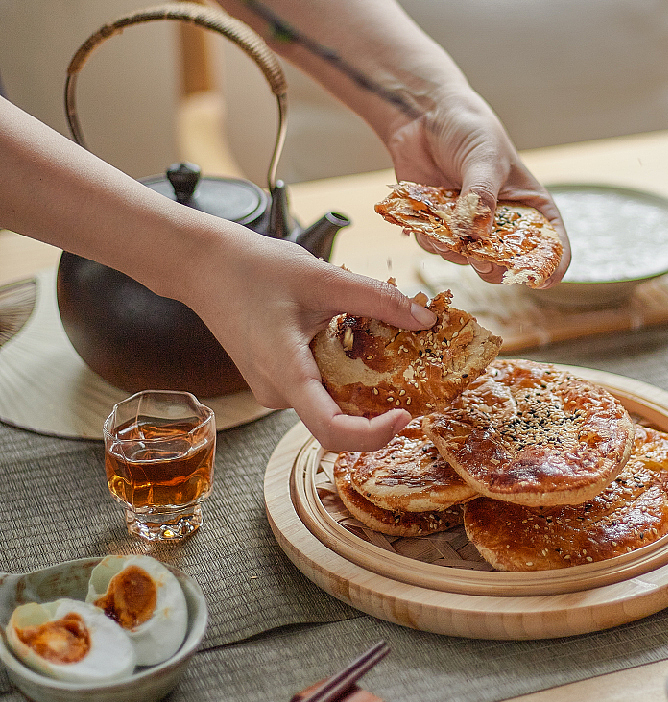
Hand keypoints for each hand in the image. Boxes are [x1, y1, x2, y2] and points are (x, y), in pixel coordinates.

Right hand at [186, 226, 436, 450]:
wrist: (206, 265)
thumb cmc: (255, 268)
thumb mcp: (325, 278)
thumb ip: (379, 300)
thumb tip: (427, 320)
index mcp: (285, 373)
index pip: (331, 431)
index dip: (373, 435)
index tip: (406, 415)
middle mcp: (276, 392)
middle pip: (336, 422)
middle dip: (378, 411)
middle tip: (416, 385)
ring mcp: (273, 389)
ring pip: (328, 405)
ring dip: (363, 390)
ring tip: (392, 355)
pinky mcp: (275, 379)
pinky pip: (317, 390)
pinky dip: (344, 376)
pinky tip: (359, 347)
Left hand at [384, 86, 569, 283]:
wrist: (426, 116)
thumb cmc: (470, 130)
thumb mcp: (485, 159)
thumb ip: (482, 197)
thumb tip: (475, 234)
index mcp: (530, 205)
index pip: (553, 243)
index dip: (551, 266)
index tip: (541, 280)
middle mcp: (503, 221)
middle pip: (508, 262)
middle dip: (495, 267)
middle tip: (482, 261)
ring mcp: (470, 225)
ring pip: (467, 259)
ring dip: (456, 251)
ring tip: (446, 229)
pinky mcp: (440, 225)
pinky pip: (436, 247)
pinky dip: (431, 240)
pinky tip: (426, 220)